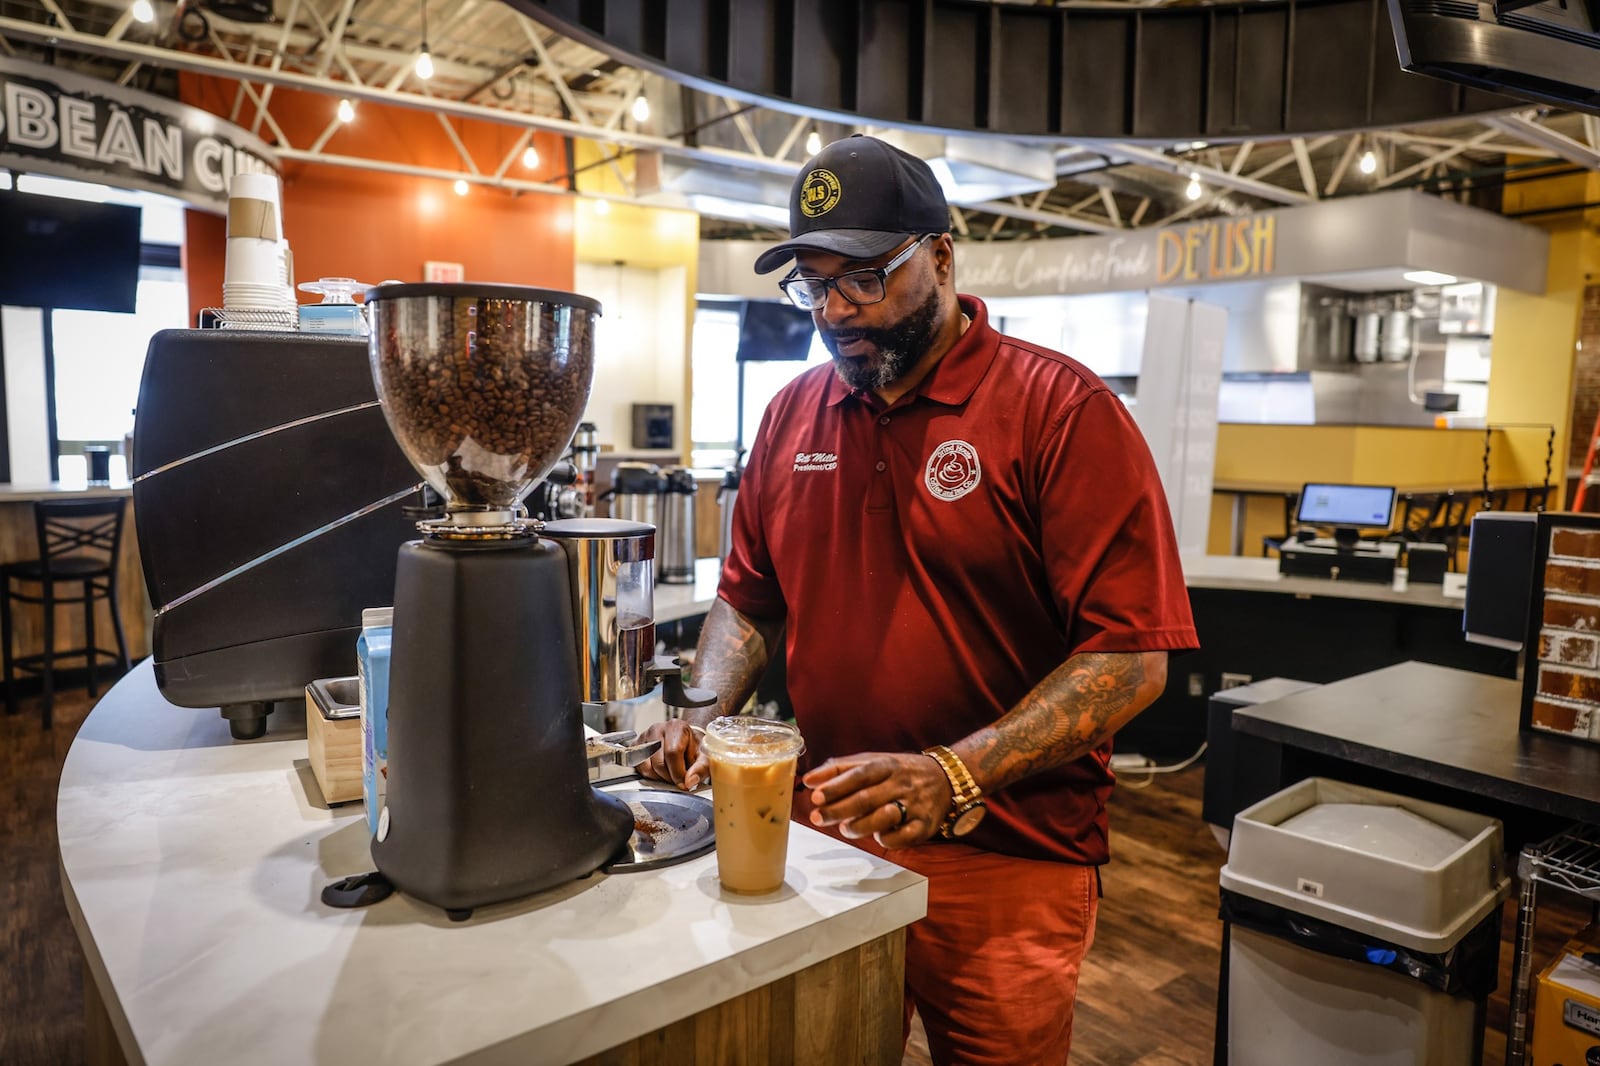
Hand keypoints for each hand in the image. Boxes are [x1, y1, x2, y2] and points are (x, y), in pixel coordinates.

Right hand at [634, 719, 708, 790]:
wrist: (686, 741)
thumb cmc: (694, 748)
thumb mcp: (704, 757)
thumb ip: (700, 769)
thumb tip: (689, 782)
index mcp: (676, 727)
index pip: (673, 753)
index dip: (678, 773)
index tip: (684, 783)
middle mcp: (658, 729)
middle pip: (659, 763)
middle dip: (669, 777)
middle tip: (678, 778)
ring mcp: (644, 737)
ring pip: (647, 767)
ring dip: (659, 777)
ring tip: (670, 773)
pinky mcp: (636, 746)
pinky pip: (639, 767)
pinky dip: (650, 775)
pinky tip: (660, 771)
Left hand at [802, 752, 951, 848]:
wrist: (945, 779)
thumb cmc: (898, 772)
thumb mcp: (873, 761)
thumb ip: (840, 768)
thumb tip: (809, 780)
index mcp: (886, 765)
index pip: (859, 774)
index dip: (836, 785)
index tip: (815, 795)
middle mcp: (901, 783)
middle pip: (866, 798)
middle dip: (839, 810)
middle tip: (818, 818)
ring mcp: (914, 804)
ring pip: (883, 819)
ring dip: (859, 826)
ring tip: (844, 829)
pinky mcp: (924, 825)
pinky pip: (902, 837)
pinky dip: (886, 839)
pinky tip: (878, 836)